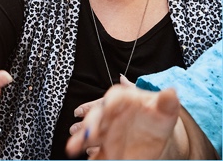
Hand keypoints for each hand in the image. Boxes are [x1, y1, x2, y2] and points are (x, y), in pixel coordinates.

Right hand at [65, 83, 180, 158]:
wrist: (156, 135)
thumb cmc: (158, 116)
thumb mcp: (166, 108)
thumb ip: (167, 101)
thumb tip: (172, 92)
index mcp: (123, 100)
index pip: (114, 98)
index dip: (110, 103)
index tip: (107, 109)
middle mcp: (110, 115)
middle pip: (96, 116)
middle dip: (90, 124)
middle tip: (88, 133)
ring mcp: (107, 133)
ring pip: (90, 135)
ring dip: (80, 140)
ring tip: (73, 148)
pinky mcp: (108, 148)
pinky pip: (97, 153)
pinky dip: (92, 157)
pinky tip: (89, 159)